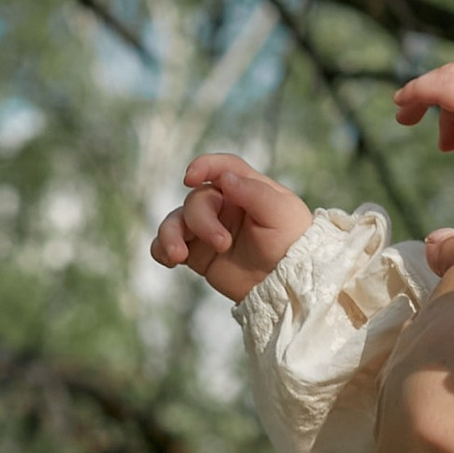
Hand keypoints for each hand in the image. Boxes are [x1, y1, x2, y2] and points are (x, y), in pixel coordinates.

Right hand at [148, 152, 312, 302]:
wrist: (287, 286)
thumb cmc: (291, 244)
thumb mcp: (281, 213)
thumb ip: (253, 192)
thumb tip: (225, 178)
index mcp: (247, 189)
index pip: (222, 168)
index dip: (204, 166)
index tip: (190, 177)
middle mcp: (225, 206)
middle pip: (197, 199)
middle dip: (202, 221)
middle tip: (223, 244)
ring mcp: (208, 230)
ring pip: (176, 220)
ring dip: (171, 234)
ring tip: (178, 256)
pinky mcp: (198, 254)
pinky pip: (169, 245)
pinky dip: (162, 248)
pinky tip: (169, 260)